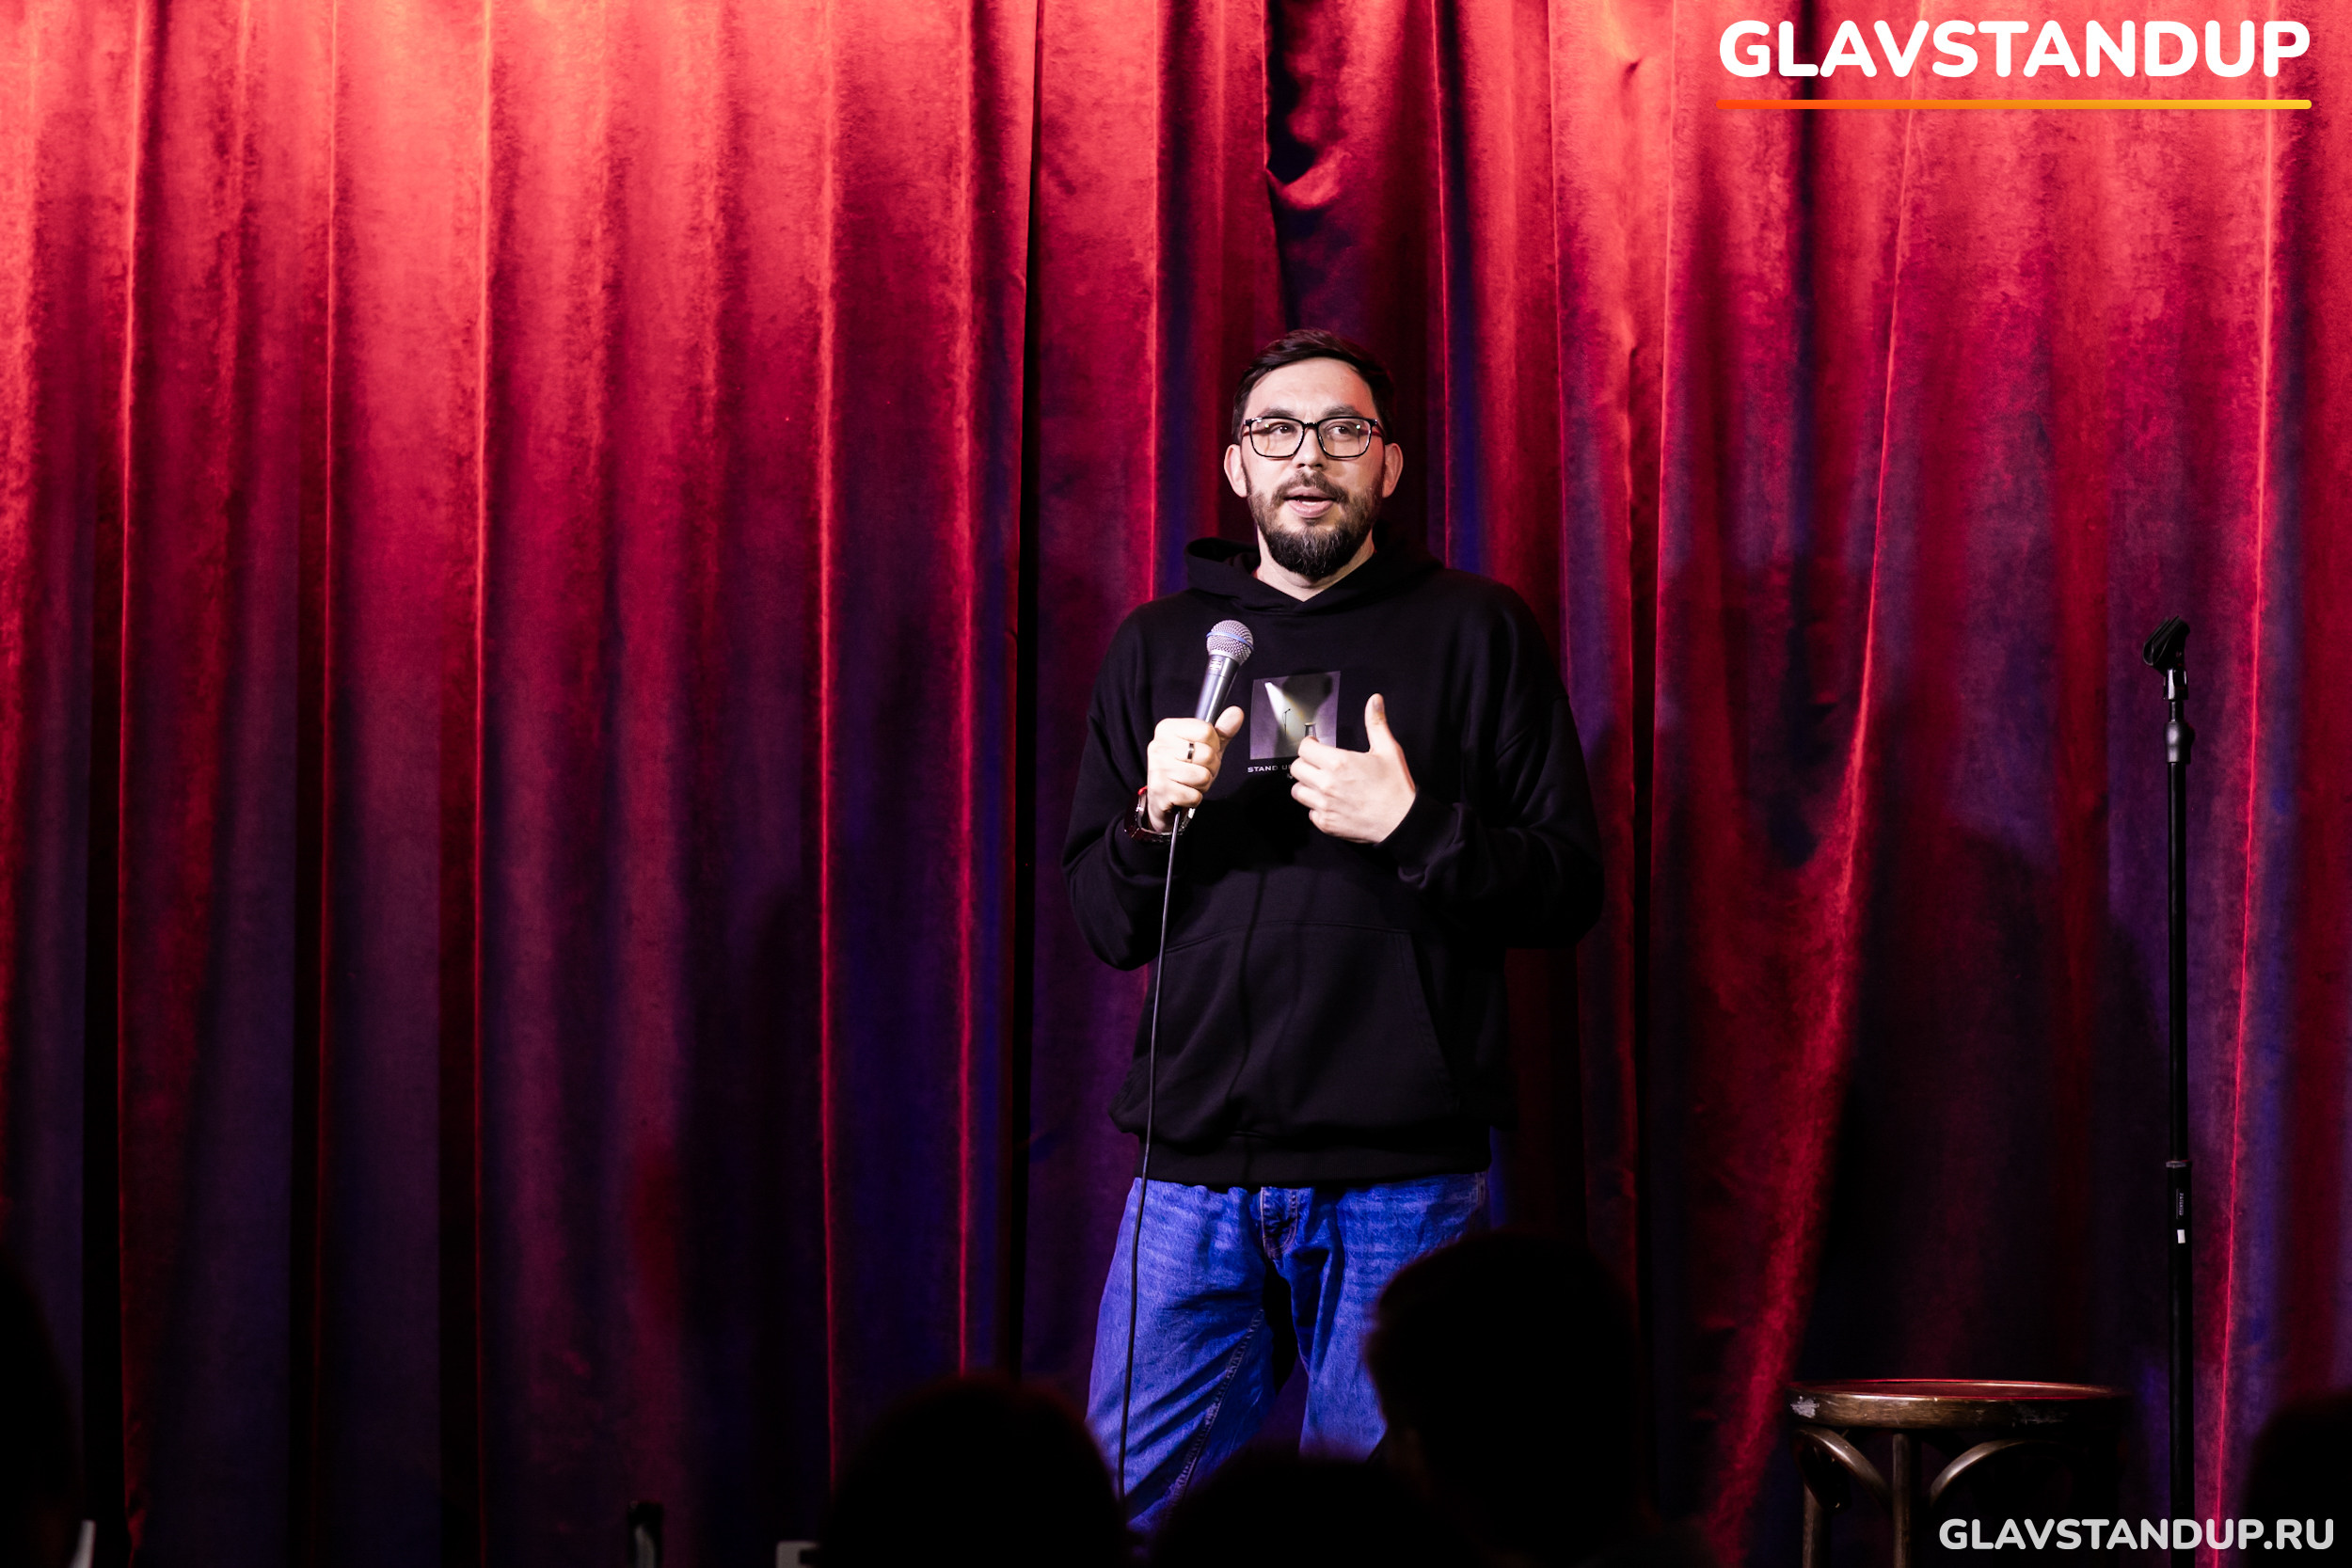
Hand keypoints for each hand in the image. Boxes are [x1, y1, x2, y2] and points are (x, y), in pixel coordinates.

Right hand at [1145, 706, 1245, 829]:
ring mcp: (1158, 768)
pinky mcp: (1160, 790)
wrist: (1162, 797)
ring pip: (1202, 776)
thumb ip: (1222, 730)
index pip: (1206, 731)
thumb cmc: (1184, 768)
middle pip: (1207, 755)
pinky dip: (1194, 798)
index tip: (1203, 751)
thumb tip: (1237, 712)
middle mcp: (1159, 746)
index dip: (1213, 745)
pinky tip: (1184, 792)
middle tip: (1199, 769)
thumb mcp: (1204, 746)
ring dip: (1203, 784)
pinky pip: (1194, 796)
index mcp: (1168, 729)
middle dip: (1210, 768)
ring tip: (1191, 782)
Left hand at [1290, 693, 1415, 842]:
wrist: (1402, 821)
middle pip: (1296, 769)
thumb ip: (1376, 723)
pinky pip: (1310, 813)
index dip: (1309, 744)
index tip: (1316, 745)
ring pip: (1298, 791)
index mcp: (1338, 763)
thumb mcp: (1388, 750)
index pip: (1304, 748)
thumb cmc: (1395, 787)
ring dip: (1306, 785)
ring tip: (1321, 783)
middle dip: (1305, 763)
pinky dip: (1317, 807)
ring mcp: (1324, 806)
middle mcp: (1326, 784)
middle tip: (1317, 764)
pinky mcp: (1327, 824)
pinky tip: (1331, 802)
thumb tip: (1374, 701)